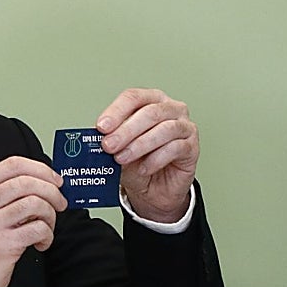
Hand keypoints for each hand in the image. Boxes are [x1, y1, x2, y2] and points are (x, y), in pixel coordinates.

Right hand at [0, 156, 66, 286]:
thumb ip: (2, 196)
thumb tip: (41, 185)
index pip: (12, 165)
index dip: (40, 169)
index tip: (53, 179)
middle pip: (25, 181)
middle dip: (51, 191)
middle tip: (59, 202)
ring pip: (34, 203)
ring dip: (50, 214)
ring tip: (47, 225)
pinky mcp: (2, 244)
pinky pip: (37, 229)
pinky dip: (47, 235)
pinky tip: (41, 242)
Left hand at [97, 89, 197, 222]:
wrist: (154, 189)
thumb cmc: (137, 163)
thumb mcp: (118, 150)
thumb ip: (110, 140)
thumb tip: (94, 137)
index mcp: (150, 101)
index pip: (134, 98)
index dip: (116, 111)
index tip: (102, 127)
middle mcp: (170, 109)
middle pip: (150, 112)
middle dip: (126, 130)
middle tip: (109, 145)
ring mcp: (184, 126)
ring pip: (165, 129)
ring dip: (139, 145)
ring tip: (122, 158)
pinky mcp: (192, 146)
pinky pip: (176, 148)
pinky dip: (156, 159)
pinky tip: (143, 168)